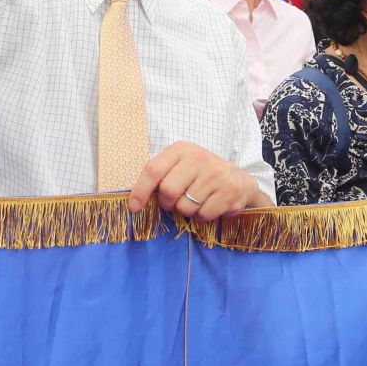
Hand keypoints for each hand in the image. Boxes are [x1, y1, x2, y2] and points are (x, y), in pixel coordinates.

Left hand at [129, 141, 266, 221]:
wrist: (237, 178)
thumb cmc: (199, 173)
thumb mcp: (178, 166)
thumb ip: (156, 177)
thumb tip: (129, 191)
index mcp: (181, 149)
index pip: (153, 169)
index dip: (140, 191)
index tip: (134, 207)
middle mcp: (199, 157)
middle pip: (168, 191)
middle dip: (167, 204)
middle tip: (174, 202)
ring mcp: (217, 174)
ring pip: (186, 207)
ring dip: (187, 211)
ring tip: (196, 201)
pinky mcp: (230, 191)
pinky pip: (204, 214)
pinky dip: (202, 216)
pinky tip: (209, 205)